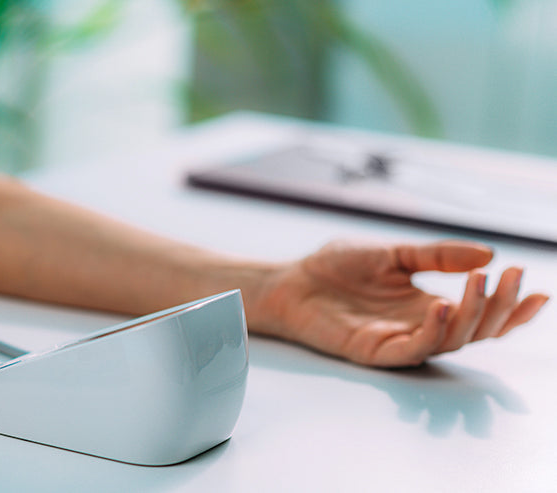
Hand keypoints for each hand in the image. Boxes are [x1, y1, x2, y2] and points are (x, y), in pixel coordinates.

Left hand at [247, 240, 548, 366]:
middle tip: (512, 277)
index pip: (479, 314)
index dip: (510, 307)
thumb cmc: (336, 267)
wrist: (292, 279)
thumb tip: (487, 252)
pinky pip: (412, 349)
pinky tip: (439, 305)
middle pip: (474, 330)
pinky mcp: (375, 351)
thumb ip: (437, 255)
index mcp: (427, 304)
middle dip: (499, 307)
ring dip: (471, 314)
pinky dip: (431, 331)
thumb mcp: (394, 252)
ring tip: (479, 282)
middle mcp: (418, 326)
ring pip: (450, 340)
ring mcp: (398, 340)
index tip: (538, 290)